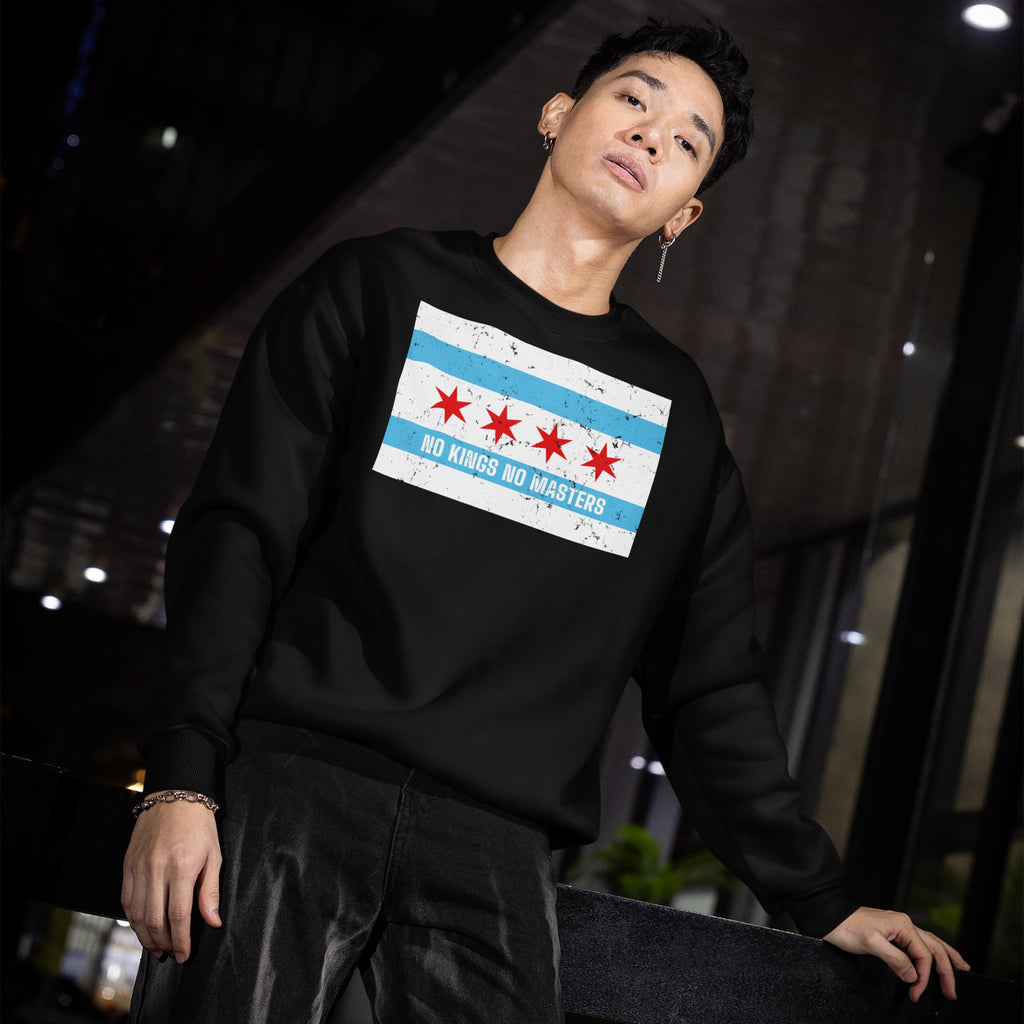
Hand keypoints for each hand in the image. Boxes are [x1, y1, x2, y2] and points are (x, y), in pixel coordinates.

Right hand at [122, 794, 222, 962]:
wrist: (174, 796)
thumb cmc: (199, 825)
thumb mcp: (214, 855)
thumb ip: (210, 891)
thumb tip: (212, 922)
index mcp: (182, 867)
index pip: (178, 915)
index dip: (181, 940)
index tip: (184, 954)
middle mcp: (157, 869)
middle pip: (154, 919)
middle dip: (163, 942)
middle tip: (171, 953)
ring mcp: (139, 868)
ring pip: (136, 914)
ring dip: (145, 936)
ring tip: (156, 947)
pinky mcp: (128, 865)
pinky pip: (126, 900)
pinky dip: (132, 919)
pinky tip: (142, 927)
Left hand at [824, 906, 969, 1001]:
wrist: (830, 916)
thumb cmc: (847, 928)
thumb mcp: (871, 944)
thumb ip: (896, 960)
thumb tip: (914, 976)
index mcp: (903, 925)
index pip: (923, 955)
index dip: (924, 977)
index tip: (916, 994)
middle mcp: (905, 924)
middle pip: (934, 948)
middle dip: (946, 971)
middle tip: (953, 993)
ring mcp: (899, 927)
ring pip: (930, 943)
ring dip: (945, 958)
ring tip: (962, 968)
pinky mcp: (893, 932)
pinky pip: (918, 943)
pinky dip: (930, 952)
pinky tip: (935, 957)